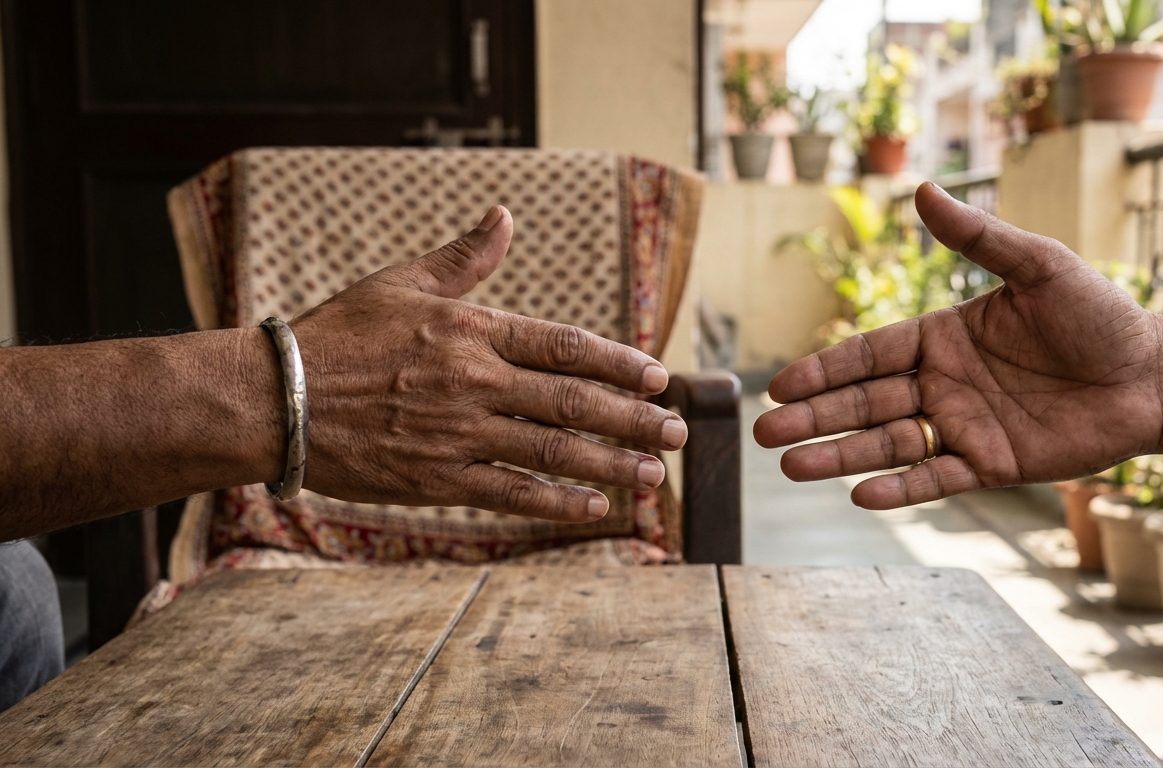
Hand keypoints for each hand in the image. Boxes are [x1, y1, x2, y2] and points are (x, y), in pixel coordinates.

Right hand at [288, 206, 686, 521]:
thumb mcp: (403, 282)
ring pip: (551, 452)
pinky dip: (554, 503)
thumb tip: (505, 216)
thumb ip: (465, 256)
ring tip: (654, 475)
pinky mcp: (435, 478)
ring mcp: (457, 434)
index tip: (658, 376)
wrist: (275, 398)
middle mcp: (474, 382)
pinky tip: (593, 509)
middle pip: (573, 401)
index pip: (565, 345)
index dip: (620, 363)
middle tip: (678, 432)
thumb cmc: (338, 333)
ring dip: (609, 466)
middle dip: (633, 419)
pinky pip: (508, 493)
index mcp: (471, 330)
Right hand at [753, 183, 1162, 508]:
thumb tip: (922, 188)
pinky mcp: (993, 466)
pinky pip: (938, 478)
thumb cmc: (1100, 314)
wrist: (1155, 375)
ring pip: (888, 444)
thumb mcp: (1039, 266)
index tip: (780, 385)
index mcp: (943, 337)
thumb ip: (978, 237)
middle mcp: (943, 384)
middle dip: (815, 418)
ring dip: (840, 455)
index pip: (869, 355)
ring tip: (791, 467)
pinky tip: (860, 493)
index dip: (824, 370)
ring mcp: (965, 427)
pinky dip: (900, 488)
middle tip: (766, 434)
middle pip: (865, 403)